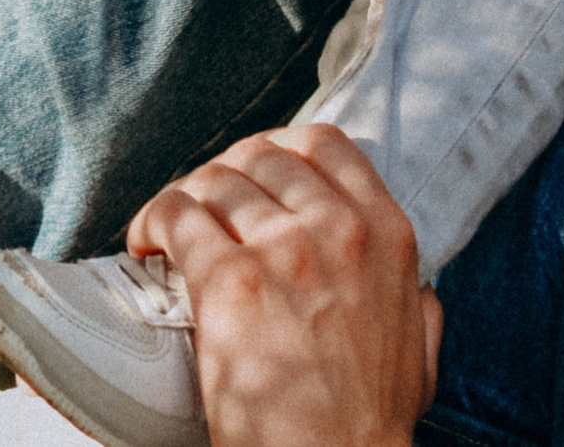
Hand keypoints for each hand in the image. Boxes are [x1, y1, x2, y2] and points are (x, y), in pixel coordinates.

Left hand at [128, 126, 440, 446]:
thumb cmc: (369, 425)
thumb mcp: (418, 353)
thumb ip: (414, 306)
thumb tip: (414, 289)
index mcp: (386, 235)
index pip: (325, 144)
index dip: (279, 149)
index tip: (254, 170)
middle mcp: (337, 229)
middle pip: (259, 157)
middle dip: (225, 176)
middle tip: (206, 208)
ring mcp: (283, 249)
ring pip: (214, 181)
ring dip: (185, 200)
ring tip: (168, 230)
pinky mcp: (230, 280)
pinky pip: (177, 216)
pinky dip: (153, 221)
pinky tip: (146, 242)